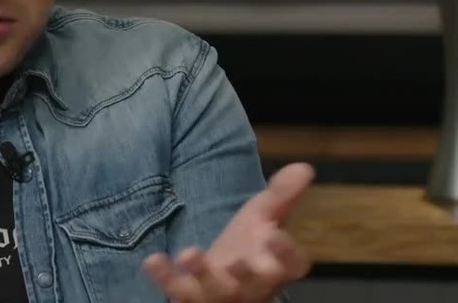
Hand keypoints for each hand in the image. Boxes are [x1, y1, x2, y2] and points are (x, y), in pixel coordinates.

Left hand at [142, 162, 314, 301]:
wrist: (221, 278)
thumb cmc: (250, 247)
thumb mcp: (265, 218)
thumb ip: (282, 195)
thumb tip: (304, 167)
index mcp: (278, 267)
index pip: (291, 265)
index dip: (284, 254)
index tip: (274, 234)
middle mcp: (253, 286)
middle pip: (255, 285)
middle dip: (247, 274)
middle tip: (239, 261)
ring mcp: (222, 296)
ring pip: (215, 291)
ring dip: (202, 275)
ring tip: (189, 253)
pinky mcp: (192, 298)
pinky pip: (178, 292)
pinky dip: (165, 278)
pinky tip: (153, 260)